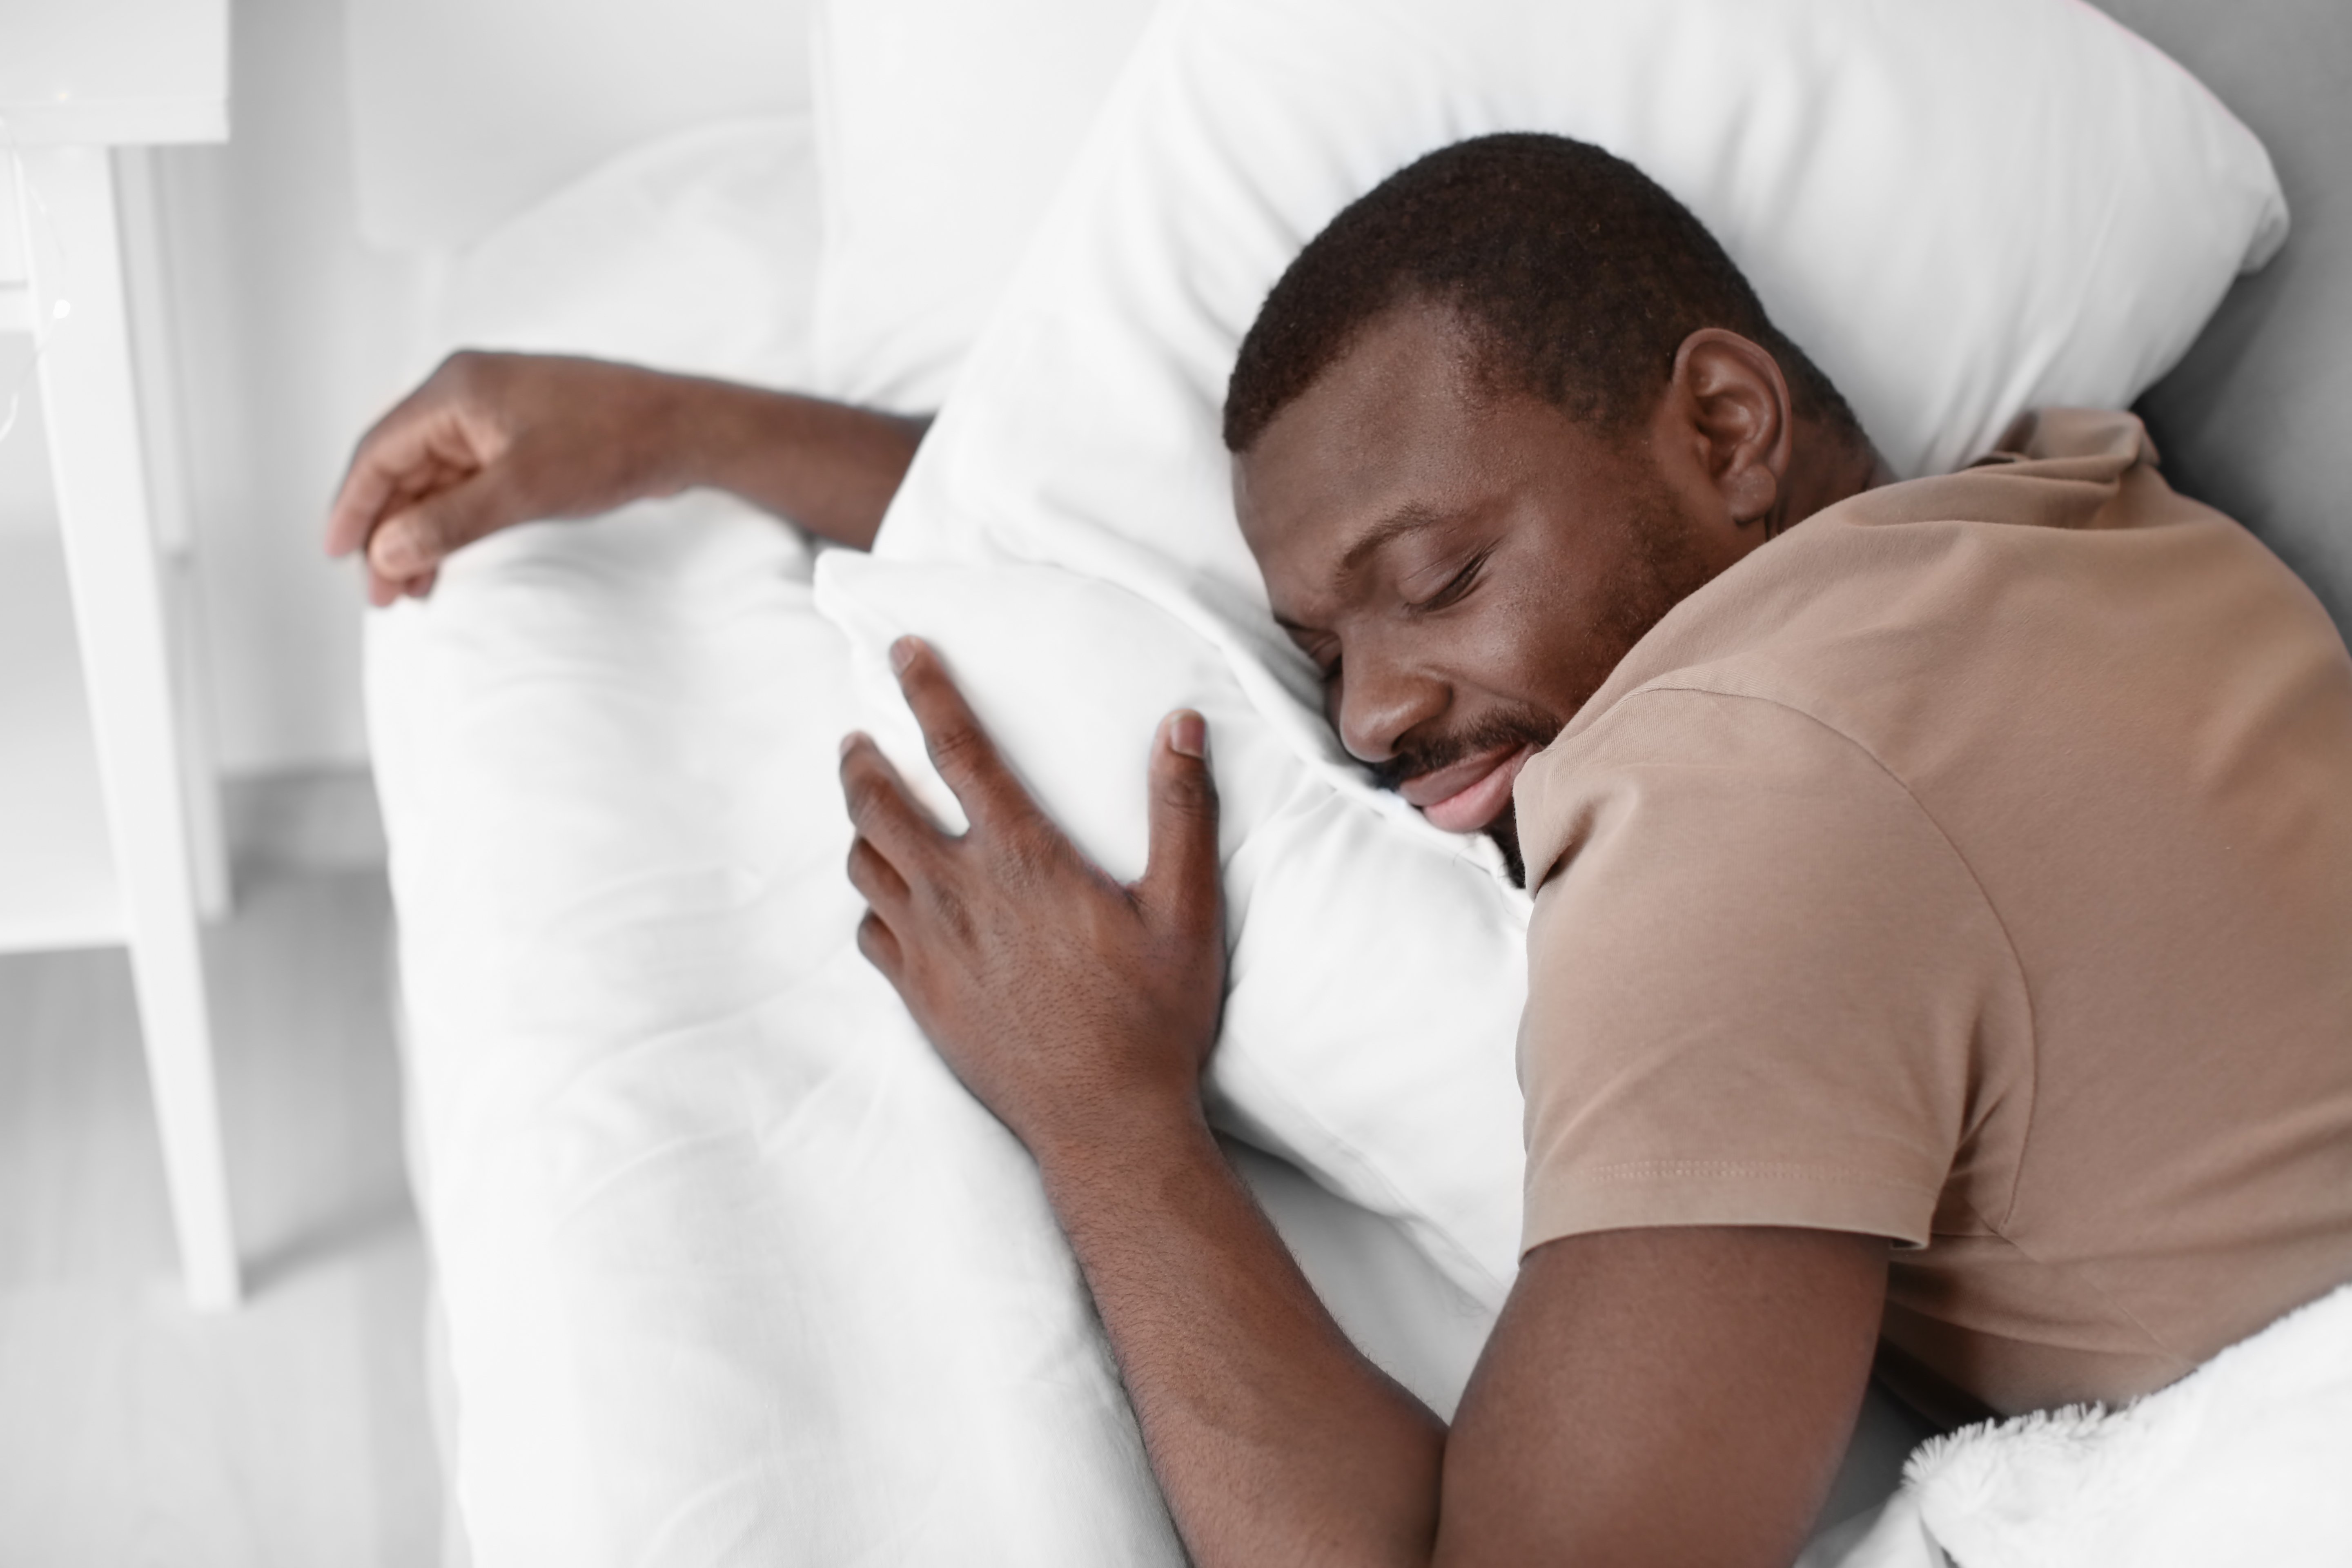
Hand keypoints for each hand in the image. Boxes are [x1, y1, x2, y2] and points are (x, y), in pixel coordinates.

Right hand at [325, 351, 689, 605]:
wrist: (686, 430)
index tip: (336, 556)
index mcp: (454, 391)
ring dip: (419, 535)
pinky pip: (468, 484)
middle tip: (381, 595)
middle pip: (402, 470)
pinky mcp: (521, 440)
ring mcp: (494, 418)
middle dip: (387, 533)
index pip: (378, 453)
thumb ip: (449, 522)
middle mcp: (466, 397)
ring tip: (411, 591)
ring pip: (435, 483)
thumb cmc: (611, 444)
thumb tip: (386, 552)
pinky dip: (453, 523)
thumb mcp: (522, 491)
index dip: (352, 507)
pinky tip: (444, 562)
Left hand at [838, 637, 1225, 1161]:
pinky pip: (871, 932)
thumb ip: (1182, 812)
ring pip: (864, 865)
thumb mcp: (1187, 910)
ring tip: (868, 810)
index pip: (958, 748)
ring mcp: (930, 949)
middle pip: (878, 804)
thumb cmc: (1154, 1019)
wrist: (1105, 1123)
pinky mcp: (919, 998)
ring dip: (860, 828)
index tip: (904, 650)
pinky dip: (871, 903)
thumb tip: (1182, 725)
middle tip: (859, 739)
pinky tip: (887, 901)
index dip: (927, 690)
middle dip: (860, 760)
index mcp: (1022, 859)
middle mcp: (960, 895)